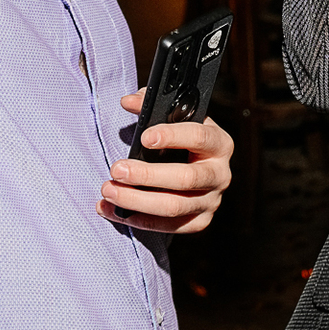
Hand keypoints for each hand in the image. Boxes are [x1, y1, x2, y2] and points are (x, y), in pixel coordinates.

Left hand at [100, 89, 234, 232]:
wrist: (196, 168)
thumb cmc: (182, 142)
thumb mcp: (173, 120)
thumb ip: (149, 105)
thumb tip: (128, 101)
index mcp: (219, 143)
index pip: (200, 137)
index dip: (173, 136)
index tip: (145, 136)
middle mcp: (220, 174)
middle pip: (186, 178)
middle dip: (147, 175)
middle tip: (116, 169)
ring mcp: (211, 201)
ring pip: (174, 206)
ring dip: (136, 200)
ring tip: (108, 191)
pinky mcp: (199, 222)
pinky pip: (168, 227)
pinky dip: (137, 220)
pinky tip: (113, 210)